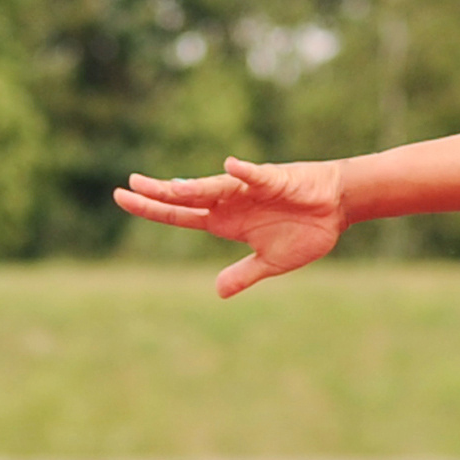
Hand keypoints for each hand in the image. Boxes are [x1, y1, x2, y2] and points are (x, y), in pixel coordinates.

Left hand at [113, 158, 350, 297]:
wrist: (335, 208)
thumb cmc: (304, 230)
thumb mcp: (270, 262)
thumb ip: (243, 274)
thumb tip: (217, 292)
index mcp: (225, 221)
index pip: (180, 215)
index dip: (153, 208)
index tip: (124, 198)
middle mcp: (230, 202)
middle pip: (187, 197)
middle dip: (157, 194)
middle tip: (126, 188)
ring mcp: (249, 190)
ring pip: (214, 187)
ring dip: (192, 188)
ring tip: (166, 188)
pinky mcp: (275, 180)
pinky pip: (257, 176)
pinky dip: (245, 173)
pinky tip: (229, 167)